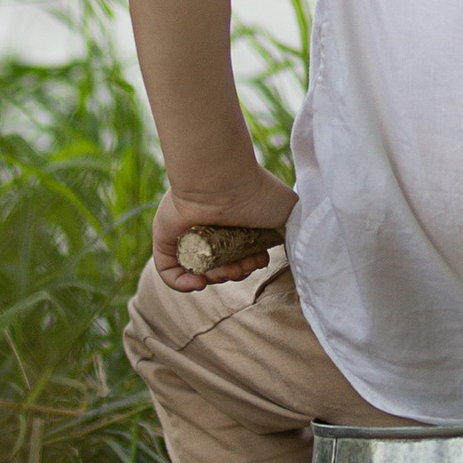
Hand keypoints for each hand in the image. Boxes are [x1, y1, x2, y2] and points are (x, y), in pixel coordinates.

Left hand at [151, 167, 296, 289]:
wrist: (223, 178)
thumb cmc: (258, 191)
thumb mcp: (288, 213)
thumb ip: (294, 232)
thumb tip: (297, 252)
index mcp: (235, 223)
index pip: (240, 255)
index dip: (250, 265)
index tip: (258, 261)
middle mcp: (211, 230)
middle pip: (221, 266)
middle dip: (235, 274)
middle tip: (241, 267)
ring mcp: (187, 236)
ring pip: (199, 271)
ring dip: (216, 279)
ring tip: (223, 271)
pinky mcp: (166, 240)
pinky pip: (170, 271)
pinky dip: (183, 283)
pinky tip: (200, 282)